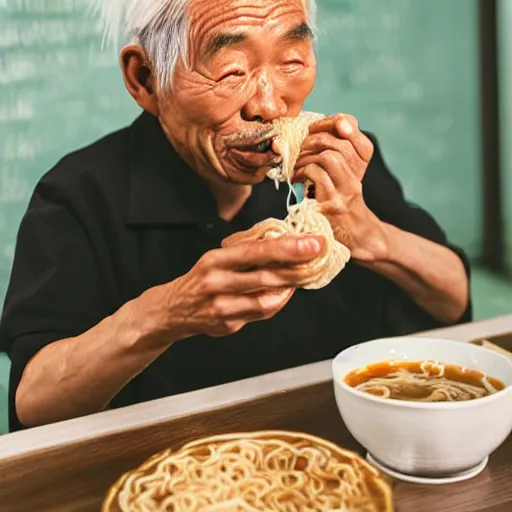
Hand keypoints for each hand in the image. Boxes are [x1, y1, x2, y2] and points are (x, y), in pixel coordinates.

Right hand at [158, 235, 324, 338]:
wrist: (173, 310)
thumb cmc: (201, 279)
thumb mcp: (217, 258)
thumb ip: (246, 254)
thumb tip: (284, 243)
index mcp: (215, 260)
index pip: (257, 251)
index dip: (288, 247)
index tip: (312, 242)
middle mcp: (217, 283)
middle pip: (265, 276)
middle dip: (298, 267)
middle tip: (318, 258)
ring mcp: (222, 307)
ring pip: (266, 299)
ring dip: (290, 287)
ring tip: (305, 275)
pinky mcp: (228, 325)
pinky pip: (261, 314)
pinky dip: (277, 302)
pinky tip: (285, 292)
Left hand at [294, 114, 388, 260]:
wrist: (355, 237)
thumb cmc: (340, 202)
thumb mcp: (340, 174)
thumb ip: (332, 152)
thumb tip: (305, 131)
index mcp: (362, 161)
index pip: (351, 127)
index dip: (331, 121)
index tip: (312, 128)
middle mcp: (358, 174)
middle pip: (338, 141)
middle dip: (311, 139)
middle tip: (297, 148)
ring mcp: (346, 190)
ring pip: (328, 156)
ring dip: (305, 157)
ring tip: (295, 165)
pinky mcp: (333, 204)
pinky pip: (317, 174)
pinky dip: (302, 172)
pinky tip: (295, 178)